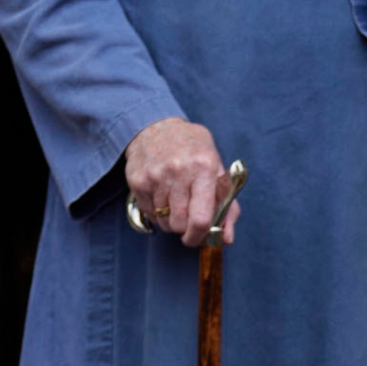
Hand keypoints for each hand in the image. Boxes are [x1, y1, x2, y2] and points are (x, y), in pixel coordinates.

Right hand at [122, 118, 240, 247]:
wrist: (156, 127)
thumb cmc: (193, 150)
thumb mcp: (217, 169)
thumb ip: (227, 205)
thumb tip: (227, 238)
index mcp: (204, 168)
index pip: (201, 218)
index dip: (200, 236)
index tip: (198, 239)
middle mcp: (178, 172)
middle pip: (180, 224)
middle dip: (186, 229)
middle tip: (188, 219)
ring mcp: (155, 177)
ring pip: (164, 222)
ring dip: (172, 221)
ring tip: (176, 203)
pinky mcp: (138, 182)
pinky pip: (150, 214)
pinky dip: (157, 213)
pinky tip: (162, 196)